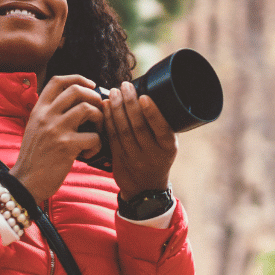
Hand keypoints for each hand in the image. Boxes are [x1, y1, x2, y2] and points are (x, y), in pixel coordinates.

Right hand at [10, 75, 104, 203]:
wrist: (24, 183)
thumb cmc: (35, 157)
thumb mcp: (36, 128)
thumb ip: (51, 114)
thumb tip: (80, 103)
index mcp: (38, 110)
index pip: (57, 81)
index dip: (78, 78)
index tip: (91, 85)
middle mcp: (46, 116)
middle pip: (76, 90)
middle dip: (94, 97)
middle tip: (98, 110)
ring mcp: (56, 130)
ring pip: (88, 109)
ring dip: (99, 119)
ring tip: (96, 131)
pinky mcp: (66, 146)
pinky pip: (94, 136)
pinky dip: (97, 144)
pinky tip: (89, 152)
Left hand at [100, 81, 177, 199]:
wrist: (146, 188)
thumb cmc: (159, 157)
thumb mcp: (168, 145)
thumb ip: (162, 126)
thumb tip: (150, 94)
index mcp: (168, 147)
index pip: (160, 128)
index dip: (151, 112)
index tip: (144, 96)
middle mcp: (152, 154)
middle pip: (138, 126)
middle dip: (130, 104)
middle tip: (124, 86)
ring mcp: (134, 158)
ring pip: (122, 131)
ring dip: (116, 109)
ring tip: (113, 93)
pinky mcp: (119, 160)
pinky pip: (112, 137)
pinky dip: (107, 120)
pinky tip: (105, 107)